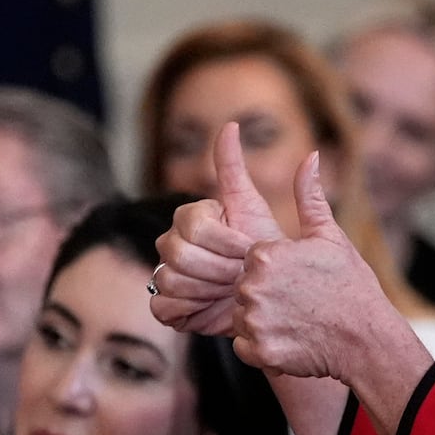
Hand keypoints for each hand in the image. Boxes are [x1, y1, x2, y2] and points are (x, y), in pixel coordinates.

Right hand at [151, 122, 285, 335]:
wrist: (271, 296)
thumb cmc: (264, 250)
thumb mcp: (254, 207)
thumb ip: (236, 168)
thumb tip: (231, 124)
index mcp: (190, 216)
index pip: (193, 225)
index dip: (226, 242)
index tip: (251, 251)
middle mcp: (171, 242)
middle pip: (177, 253)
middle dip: (219, 268)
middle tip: (243, 276)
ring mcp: (164, 272)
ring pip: (169, 279)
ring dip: (208, 290)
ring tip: (232, 291)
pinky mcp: (166, 306)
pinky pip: (163, 306)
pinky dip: (191, 310)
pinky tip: (213, 307)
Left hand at [230, 153, 390, 381]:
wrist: (367, 339)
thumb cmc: (351, 286)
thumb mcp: (331, 238)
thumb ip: (309, 198)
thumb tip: (309, 156)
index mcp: (265, 255)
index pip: (252, 261)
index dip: (278, 272)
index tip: (302, 281)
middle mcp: (252, 286)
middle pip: (244, 288)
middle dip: (267, 295)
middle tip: (301, 303)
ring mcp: (254, 320)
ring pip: (243, 317)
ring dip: (264, 321)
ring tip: (298, 322)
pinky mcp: (257, 350)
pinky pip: (246, 346)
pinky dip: (264, 346)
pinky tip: (292, 340)